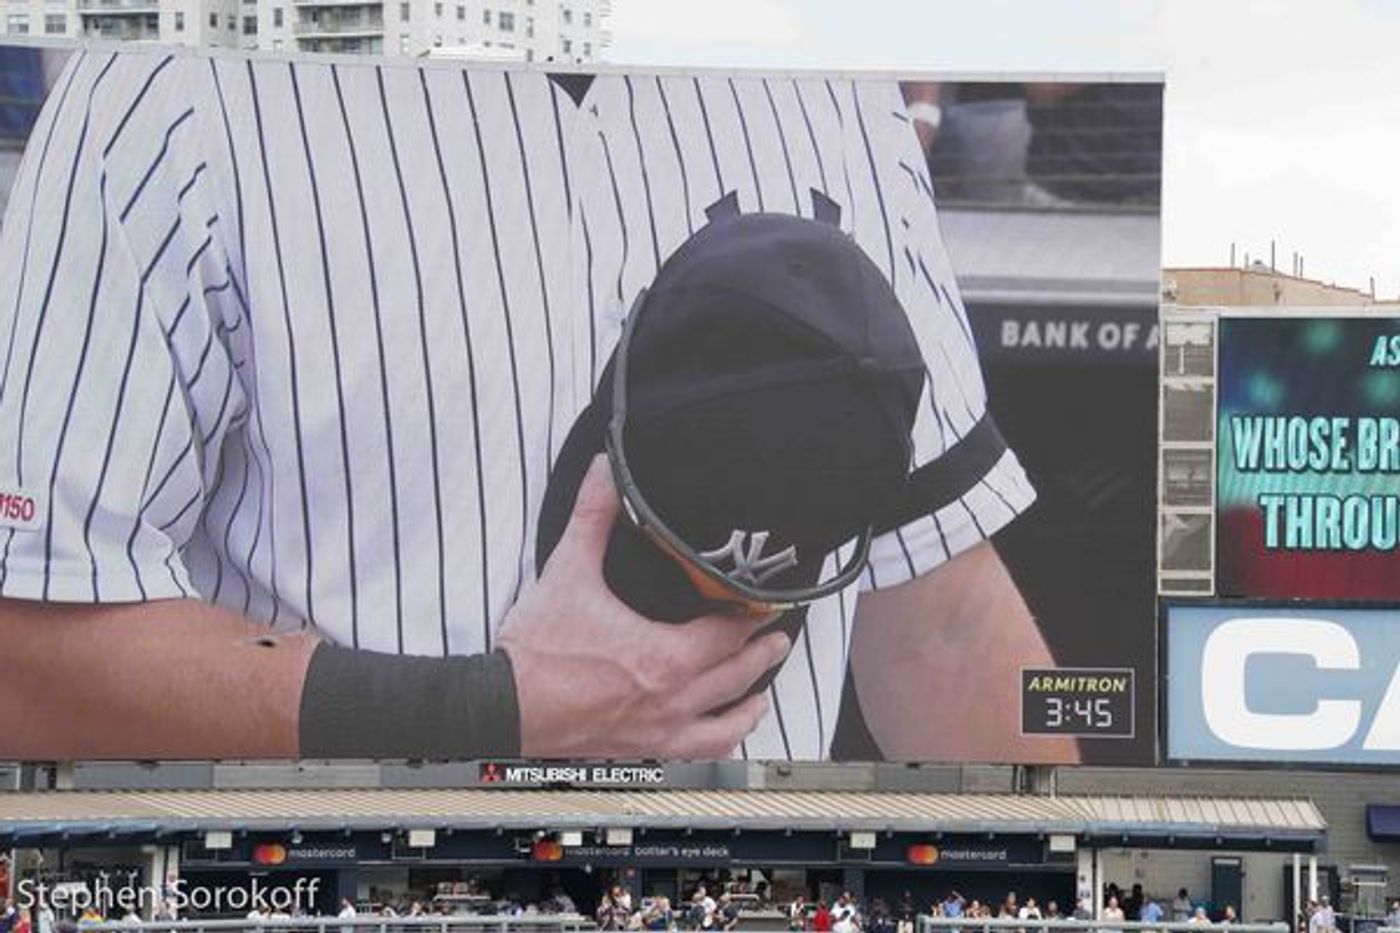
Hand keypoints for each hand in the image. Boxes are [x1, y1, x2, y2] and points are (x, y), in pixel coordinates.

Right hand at [498, 455, 788, 757]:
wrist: (501, 709)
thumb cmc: (535, 652)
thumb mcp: (567, 572)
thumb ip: (593, 516)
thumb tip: (606, 470)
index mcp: (665, 656)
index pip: (729, 632)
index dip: (754, 615)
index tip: (769, 603)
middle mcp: (672, 699)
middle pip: (737, 676)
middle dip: (762, 654)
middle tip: (779, 638)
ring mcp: (660, 733)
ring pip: (726, 726)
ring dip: (749, 706)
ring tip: (761, 694)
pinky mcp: (642, 753)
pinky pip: (694, 757)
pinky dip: (715, 746)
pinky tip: (718, 738)